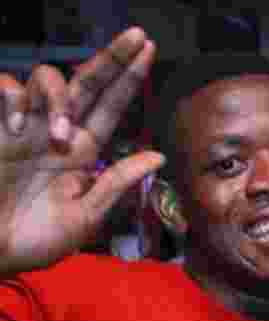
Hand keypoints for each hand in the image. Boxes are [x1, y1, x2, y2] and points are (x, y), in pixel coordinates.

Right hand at [0, 28, 163, 276]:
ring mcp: (26, 126)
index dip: (129, 79)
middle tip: (137, 37)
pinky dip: (14, 98)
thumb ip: (117, 184)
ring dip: (59, 97)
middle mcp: (58, 132)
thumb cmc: (37, 240)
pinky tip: (15, 127)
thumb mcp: (85, 217)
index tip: (149, 49)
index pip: (112, 107)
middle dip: (114, 58)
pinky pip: (6, 89)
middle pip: (89, 83)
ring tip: (56, 135)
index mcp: (84, 152)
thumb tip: (158, 157)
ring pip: (49, 80)